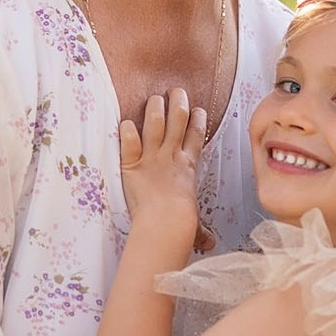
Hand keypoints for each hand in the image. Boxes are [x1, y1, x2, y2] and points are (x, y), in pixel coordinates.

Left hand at [118, 89, 207, 243]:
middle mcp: (171, 157)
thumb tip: (210, 244)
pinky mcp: (132, 163)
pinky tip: (125, 122)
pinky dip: (126, 131)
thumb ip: (199, 231)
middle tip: (177, 91)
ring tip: (155, 98)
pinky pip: (129, 141)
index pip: (196, 137)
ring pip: (156, 123)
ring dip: (155, 108)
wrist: (166, 223)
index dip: (198, 120)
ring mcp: (152, 157)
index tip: (199, 108)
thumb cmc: (181, 224)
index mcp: (188, 167)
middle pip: (178, 120)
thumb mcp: (194, 225)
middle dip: (179, 103)